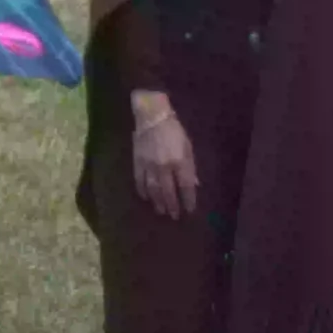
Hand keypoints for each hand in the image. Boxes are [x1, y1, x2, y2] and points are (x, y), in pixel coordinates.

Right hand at [131, 91, 197, 219]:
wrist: (151, 116)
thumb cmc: (174, 130)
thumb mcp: (188, 147)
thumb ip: (191, 167)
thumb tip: (194, 185)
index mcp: (180, 161)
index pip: (186, 186)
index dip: (188, 200)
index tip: (190, 210)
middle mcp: (164, 166)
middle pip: (169, 191)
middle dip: (173, 205)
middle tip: (175, 216)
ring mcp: (149, 165)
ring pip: (153, 189)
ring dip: (158, 202)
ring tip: (161, 211)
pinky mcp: (137, 161)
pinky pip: (139, 180)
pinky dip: (142, 191)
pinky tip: (146, 198)